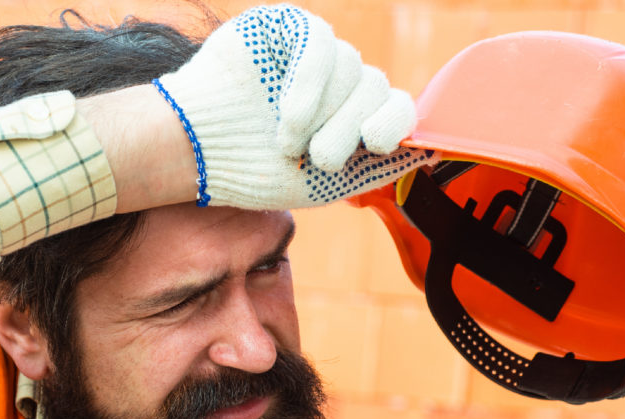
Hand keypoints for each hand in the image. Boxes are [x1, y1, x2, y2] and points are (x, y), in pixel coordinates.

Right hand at [155, 4, 436, 209]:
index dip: (394, 123)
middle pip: (375, 87)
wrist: (193, 150)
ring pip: (351, 68)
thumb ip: (373, 169)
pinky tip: (285, 114)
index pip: (396, 105)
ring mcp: (313, 52)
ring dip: (321, 113)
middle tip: (318, 158)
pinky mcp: (288, 26)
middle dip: (350, 129)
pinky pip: (323, 44)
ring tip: (285, 141)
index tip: (378, 144)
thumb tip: (431, 152)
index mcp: (349, 115)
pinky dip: (310, 85)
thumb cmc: (250, 170)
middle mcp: (337, 80)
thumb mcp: (320, 185)